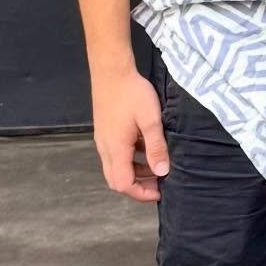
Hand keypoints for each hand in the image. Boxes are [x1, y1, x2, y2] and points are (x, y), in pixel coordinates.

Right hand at [92, 69, 169, 201]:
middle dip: (138, 186)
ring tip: (157, 166)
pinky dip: (131, 158)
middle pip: (117, 179)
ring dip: (135, 172)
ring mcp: (103, 140)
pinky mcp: (105, 131)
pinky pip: (116, 154)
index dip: (141, 193)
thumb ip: (156, 147)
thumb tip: (163, 171)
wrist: (111, 71)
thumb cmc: (132, 93)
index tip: (160, 192)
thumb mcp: (150, 120)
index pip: (123, 184)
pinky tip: (146, 147)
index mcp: (115, 149)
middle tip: (159, 183)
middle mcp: (105, 148)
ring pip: (116, 167)